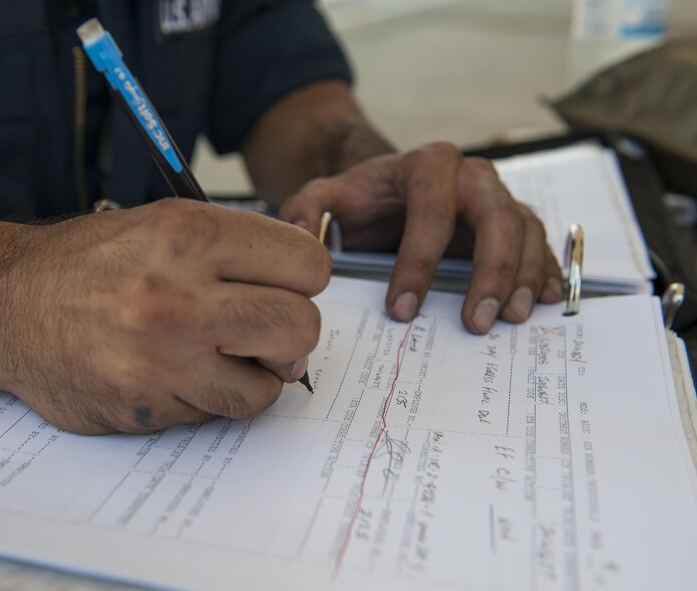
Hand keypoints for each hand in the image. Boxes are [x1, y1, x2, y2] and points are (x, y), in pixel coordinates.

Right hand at [0, 199, 329, 433]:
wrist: (3, 304)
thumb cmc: (87, 263)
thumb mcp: (162, 222)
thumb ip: (236, 248)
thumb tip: (303, 285)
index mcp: (189, 233)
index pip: (308, 265)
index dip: (304, 281)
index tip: (286, 289)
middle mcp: (178, 293)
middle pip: (302, 327)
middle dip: (291, 335)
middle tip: (265, 333)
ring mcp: (162, 356)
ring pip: (267, 385)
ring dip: (253, 376)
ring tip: (217, 357)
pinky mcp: (147, 404)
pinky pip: (220, 414)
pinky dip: (212, 400)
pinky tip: (181, 376)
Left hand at [278, 142, 562, 333]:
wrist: (391, 193)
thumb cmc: (361, 199)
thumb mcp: (325, 197)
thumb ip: (305, 207)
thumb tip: (298, 231)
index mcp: (427, 164)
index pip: (430, 211)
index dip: (418, 262)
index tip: (401, 309)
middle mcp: (472, 175)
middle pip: (496, 217)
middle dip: (490, 272)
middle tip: (475, 322)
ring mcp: (499, 197)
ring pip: (526, 230)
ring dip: (523, 277)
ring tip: (511, 319)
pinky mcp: (515, 222)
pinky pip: (539, 243)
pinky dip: (544, 271)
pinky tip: (543, 301)